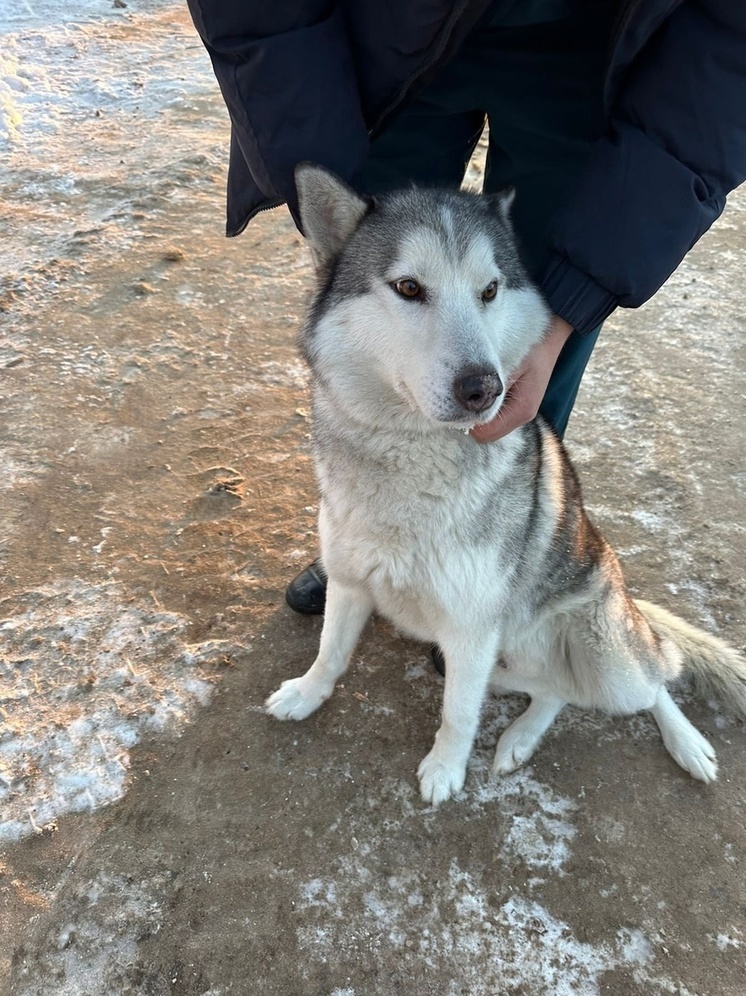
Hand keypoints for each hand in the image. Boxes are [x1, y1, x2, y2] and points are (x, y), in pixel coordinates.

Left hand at [469, 315, 572, 442]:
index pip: (483, 433)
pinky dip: (485, 405)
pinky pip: (495, 415)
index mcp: (521, 410)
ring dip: (477, 410)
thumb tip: (464, 403)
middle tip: (460, 393)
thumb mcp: (506, 362)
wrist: (550, 333)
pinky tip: (481, 388)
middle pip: (485, 433)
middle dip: (470, 417)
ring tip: (471, 388)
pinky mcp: (518, 406)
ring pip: (489, 425)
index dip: (466, 419)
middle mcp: (523, 416)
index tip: (457, 399)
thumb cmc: (527, 344)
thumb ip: (488, 385)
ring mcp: (521, 413)